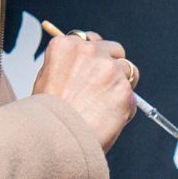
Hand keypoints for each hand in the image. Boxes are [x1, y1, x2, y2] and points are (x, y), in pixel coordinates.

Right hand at [35, 29, 138, 155]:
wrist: (54, 138)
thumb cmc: (46, 115)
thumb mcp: (45, 79)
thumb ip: (67, 66)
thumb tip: (83, 67)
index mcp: (65, 46)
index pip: (91, 40)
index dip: (95, 56)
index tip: (94, 69)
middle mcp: (89, 51)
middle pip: (114, 50)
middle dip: (112, 66)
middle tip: (102, 89)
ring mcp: (108, 69)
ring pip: (129, 70)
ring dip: (121, 85)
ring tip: (104, 106)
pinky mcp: (124, 89)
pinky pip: (132, 97)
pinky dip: (124, 108)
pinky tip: (106, 120)